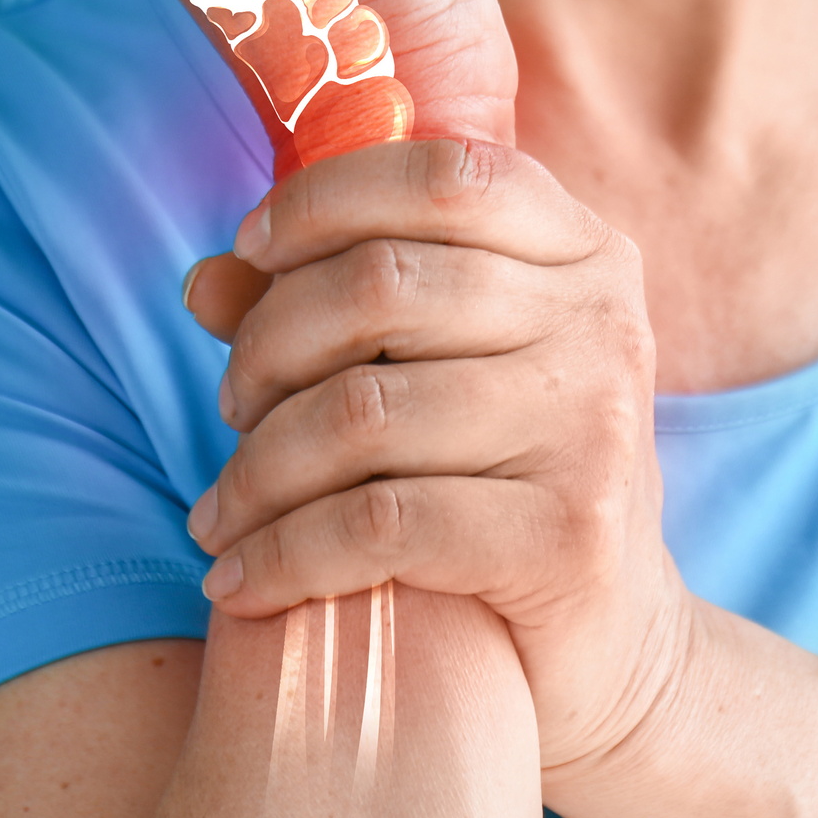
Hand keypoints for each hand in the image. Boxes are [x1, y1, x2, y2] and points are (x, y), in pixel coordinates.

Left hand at [183, 136, 693, 776]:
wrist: (612, 641)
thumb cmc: (507, 484)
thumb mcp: (441, 372)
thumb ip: (335, 310)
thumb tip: (206, 281)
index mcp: (587, 256)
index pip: (445, 176)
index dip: (325, 199)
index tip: (251, 252)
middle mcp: (605, 325)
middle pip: (383, 284)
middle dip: (269, 345)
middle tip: (231, 408)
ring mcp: (595, 428)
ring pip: (363, 411)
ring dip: (256, 468)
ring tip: (219, 513)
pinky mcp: (569, 534)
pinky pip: (380, 521)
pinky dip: (285, 552)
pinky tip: (242, 580)